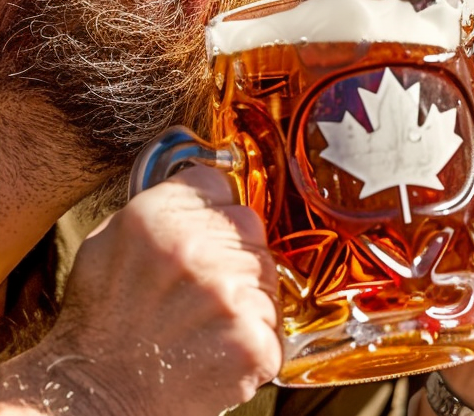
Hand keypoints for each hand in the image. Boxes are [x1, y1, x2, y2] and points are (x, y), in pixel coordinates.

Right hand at [1, 167, 279, 415]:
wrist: (93, 396)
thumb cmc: (100, 324)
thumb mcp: (108, 244)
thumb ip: (158, 207)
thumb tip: (207, 185)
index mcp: (157, 216)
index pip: (217, 183)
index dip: (212, 211)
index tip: (201, 235)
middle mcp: (196, 248)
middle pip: (250, 228)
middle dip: (234, 254)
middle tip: (198, 292)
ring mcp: (228, 294)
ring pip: (268, 276)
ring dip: (247, 298)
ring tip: (203, 324)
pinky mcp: (251, 340)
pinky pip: (275, 325)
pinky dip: (254, 341)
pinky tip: (216, 350)